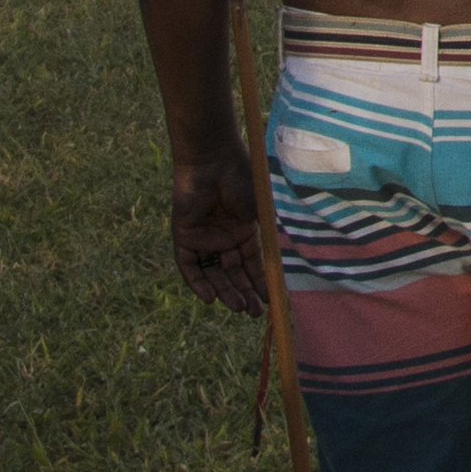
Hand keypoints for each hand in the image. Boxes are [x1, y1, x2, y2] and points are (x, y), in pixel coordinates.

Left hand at [167, 158, 266, 313]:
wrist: (214, 158)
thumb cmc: (243, 178)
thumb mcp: (261, 213)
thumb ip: (268, 237)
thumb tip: (286, 263)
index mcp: (243, 230)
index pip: (252, 263)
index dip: (260, 282)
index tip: (270, 301)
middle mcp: (223, 237)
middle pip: (232, 273)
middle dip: (243, 293)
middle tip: (253, 313)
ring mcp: (203, 237)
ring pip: (212, 273)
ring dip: (224, 292)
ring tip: (238, 308)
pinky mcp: (184, 236)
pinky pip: (189, 265)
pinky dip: (197, 282)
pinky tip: (209, 298)